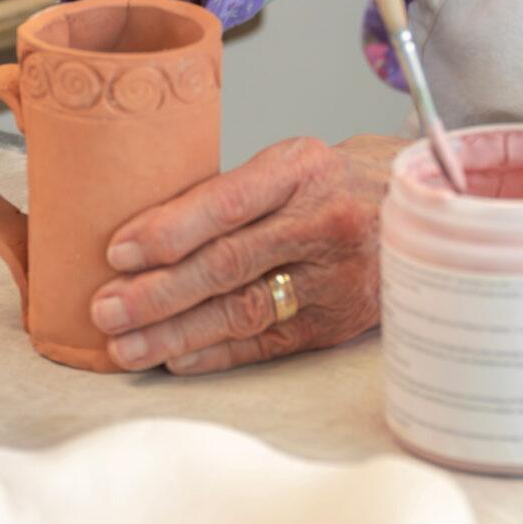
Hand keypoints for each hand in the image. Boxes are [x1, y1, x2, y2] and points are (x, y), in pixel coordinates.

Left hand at [89, 135, 399, 374]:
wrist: (416, 213)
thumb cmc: (337, 185)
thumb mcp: (293, 164)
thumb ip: (233, 195)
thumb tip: (145, 233)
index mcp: (304, 170)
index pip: (229, 201)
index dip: (171, 229)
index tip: (119, 250)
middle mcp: (325, 223)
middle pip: (229, 262)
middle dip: (158, 291)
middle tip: (106, 308)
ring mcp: (335, 278)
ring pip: (242, 310)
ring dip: (176, 332)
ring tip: (125, 346)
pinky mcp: (337, 322)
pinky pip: (267, 343)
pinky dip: (216, 353)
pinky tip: (176, 359)